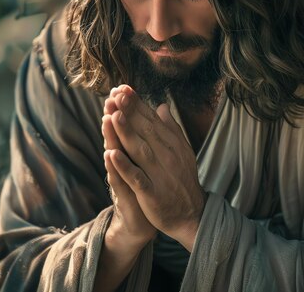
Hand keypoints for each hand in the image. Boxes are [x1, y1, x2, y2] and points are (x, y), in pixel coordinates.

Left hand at [108, 85, 206, 250]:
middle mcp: (166, 156)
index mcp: (171, 144)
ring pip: (140, 150)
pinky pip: (136, 178)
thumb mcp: (180, 152)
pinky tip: (111, 154)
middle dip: (129, 112)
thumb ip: (170, 129)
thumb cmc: (182, 180)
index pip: (151, 120)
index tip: (122, 88)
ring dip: (126, 132)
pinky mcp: (152, 194)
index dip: (136, 104)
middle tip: (115, 94)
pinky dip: (124, 166)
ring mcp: (159, 174)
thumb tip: (161, 106)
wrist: (193, 215)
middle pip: (144, 130)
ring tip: (112, 115)